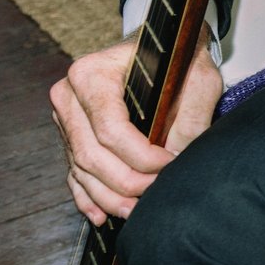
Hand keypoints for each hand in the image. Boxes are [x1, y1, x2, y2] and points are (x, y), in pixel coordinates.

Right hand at [51, 31, 222, 224]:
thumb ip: (192, 117)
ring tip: (136, 213)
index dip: (141, 157)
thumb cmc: (178, 60)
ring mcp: (65, 119)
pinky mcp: (70, 138)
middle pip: (91, 154)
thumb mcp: (199, 77)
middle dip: (126, 182)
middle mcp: (68, 96)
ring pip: (81, 169)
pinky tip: (102, 216)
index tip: (170, 165)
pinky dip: (88, 198)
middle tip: (158, 193)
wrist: (162, 48)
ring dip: (109, 197)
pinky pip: (74, 174)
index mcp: (91, 74)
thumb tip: (177, 158)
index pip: (110, 130)